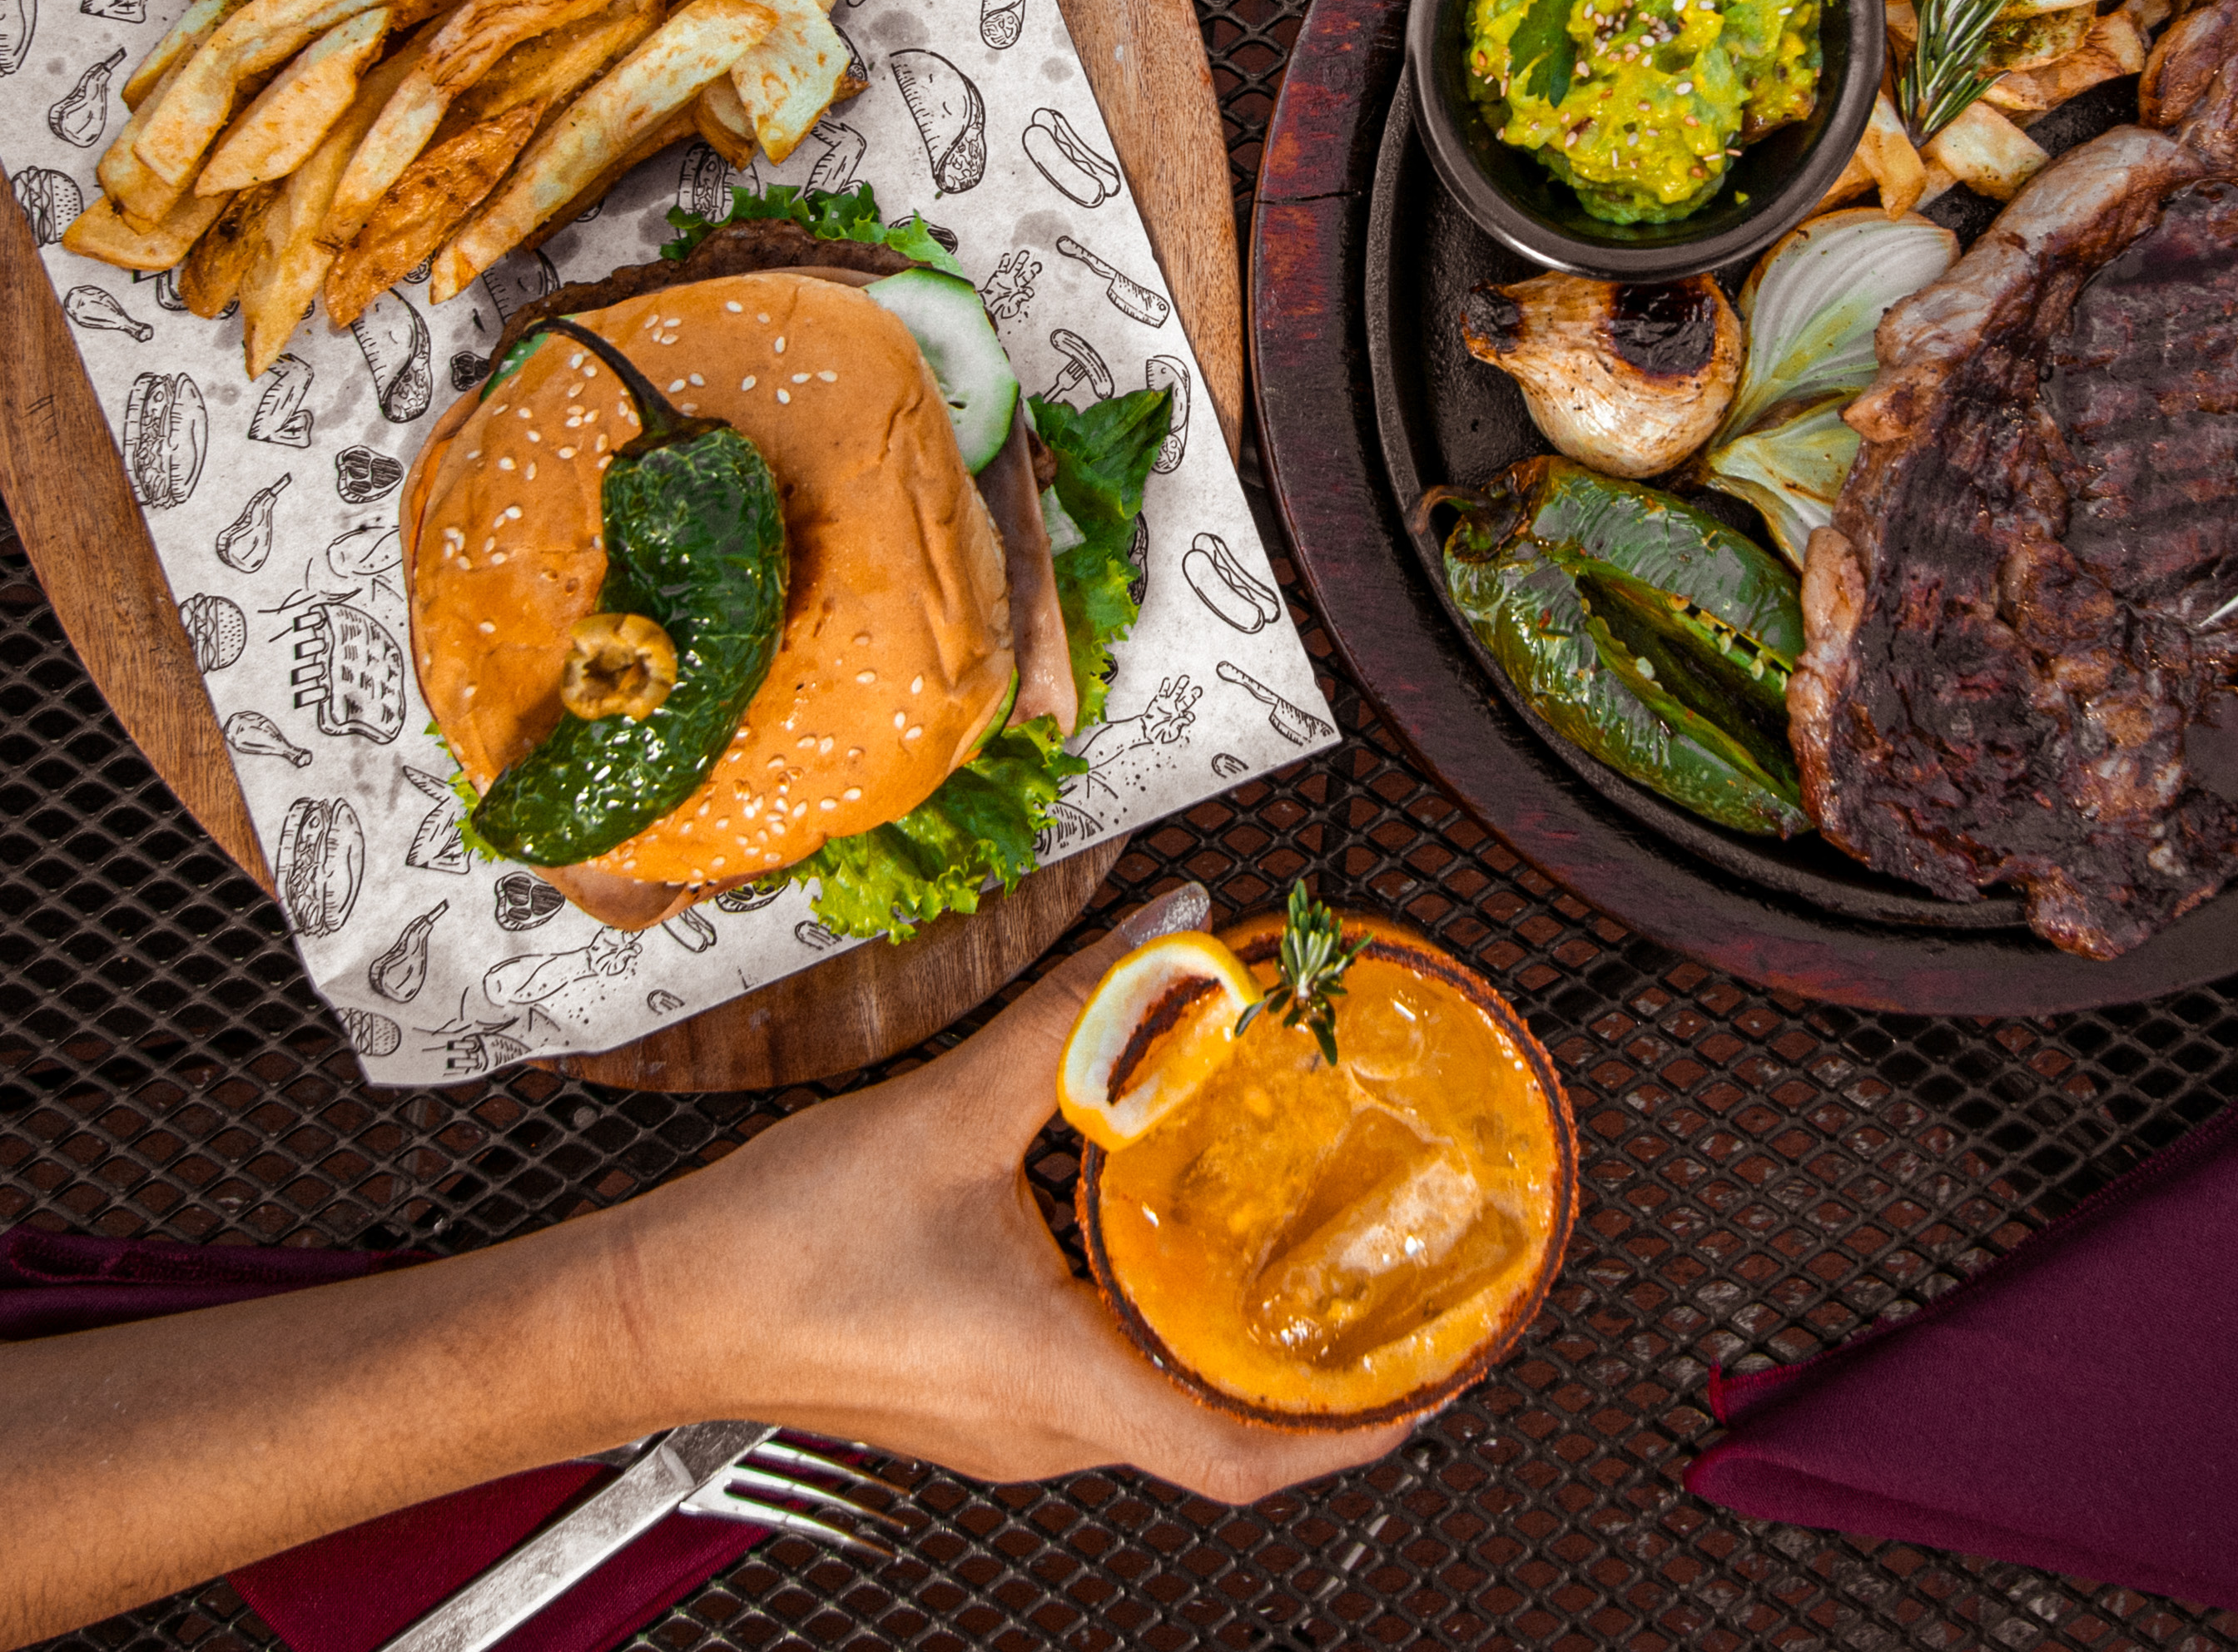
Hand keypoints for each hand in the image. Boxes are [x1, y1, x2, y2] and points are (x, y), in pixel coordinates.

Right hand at [622, 884, 1415, 1500]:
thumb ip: (1075, 1017)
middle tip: (1390, 1302)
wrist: (654, 1307)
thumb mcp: (947, 1111)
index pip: (1241, 1456)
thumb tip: (1177, 935)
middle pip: (1218, 1436)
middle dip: (1314, 1378)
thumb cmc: (778, 1247)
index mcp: (1055, 1388)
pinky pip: (1103, 1375)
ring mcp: (1009, 1425)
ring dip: (1234, 1347)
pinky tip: (1170, 1245)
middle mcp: (1045, 1431)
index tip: (1431, 1376)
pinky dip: (1161, 1326)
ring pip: (1159, 1404)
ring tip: (1307, 1265)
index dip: (1351, 1428)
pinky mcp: (978, 1396)